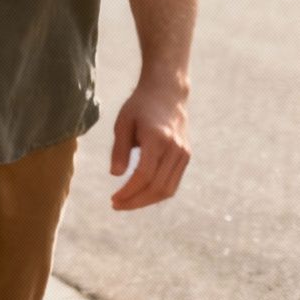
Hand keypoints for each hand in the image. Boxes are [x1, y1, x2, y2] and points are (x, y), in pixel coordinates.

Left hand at [109, 78, 190, 210]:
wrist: (167, 94)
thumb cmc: (139, 107)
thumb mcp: (123, 122)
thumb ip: (119, 149)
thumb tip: (115, 175)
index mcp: (157, 138)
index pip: (144, 175)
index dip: (128, 191)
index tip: (113, 199)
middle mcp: (175, 149)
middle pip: (157, 187)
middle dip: (136, 201)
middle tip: (116, 205)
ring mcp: (183, 154)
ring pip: (168, 189)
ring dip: (147, 201)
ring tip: (126, 203)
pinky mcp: (186, 157)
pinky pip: (173, 183)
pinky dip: (157, 193)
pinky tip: (140, 194)